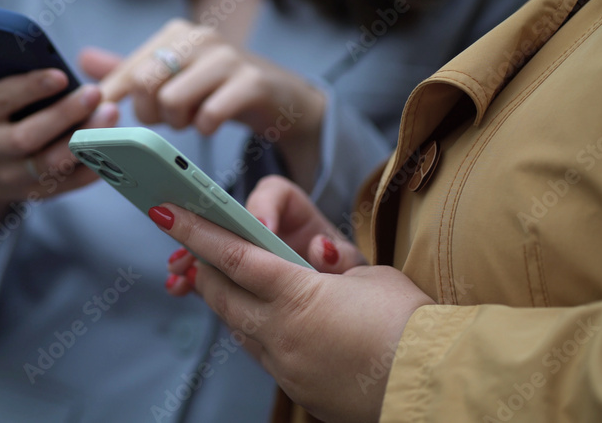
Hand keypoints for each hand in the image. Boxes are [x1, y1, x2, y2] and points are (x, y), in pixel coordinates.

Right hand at [0, 37, 118, 237]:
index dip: (29, 88)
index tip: (60, 74)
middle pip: (28, 138)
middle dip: (64, 116)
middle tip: (96, 93)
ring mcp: (13, 177)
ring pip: (51, 165)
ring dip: (84, 144)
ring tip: (111, 115)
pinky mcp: (36, 193)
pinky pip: (68, 185)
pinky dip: (93, 169)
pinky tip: (115, 147)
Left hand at [80, 19, 326, 187]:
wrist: (282, 98)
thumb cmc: (218, 88)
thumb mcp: (173, 76)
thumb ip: (130, 70)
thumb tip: (83, 60)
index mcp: (177, 34)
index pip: (128, 69)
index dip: (115, 101)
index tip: (108, 123)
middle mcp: (201, 38)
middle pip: (145, 84)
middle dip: (150, 113)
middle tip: (167, 119)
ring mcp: (229, 59)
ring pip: (172, 100)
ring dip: (178, 122)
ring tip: (192, 119)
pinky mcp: (252, 83)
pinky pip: (209, 115)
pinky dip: (204, 127)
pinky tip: (211, 124)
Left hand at [152, 191, 431, 421]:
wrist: (436, 388)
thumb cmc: (412, 325)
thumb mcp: (371, 278)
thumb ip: (332, 268)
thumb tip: (318, 266)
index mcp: (296, 296)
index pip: (232, 256)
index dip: (195, 232)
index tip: (165, 213)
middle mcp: (279, 333)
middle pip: (223, 293)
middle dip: (204, 267)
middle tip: (193, 248)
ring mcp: (285, 366)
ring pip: (238, 326)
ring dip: (229, 300)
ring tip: (227, 280)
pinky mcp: (297, 388)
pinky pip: (261, 352)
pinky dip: (255, 330)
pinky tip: (268, 319)